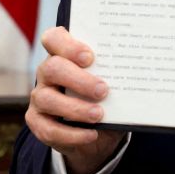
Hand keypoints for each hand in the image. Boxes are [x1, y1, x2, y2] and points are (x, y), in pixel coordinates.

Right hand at [25, 26, 123, 173]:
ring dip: (76, 108)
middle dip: (79, 79)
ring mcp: (40, 98)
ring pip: (47, 99)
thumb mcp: (111, 84)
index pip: (54, 39)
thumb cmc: (104, 98)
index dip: (68, 46)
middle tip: (102, 90)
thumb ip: (114, 76)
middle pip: (52, 68)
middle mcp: (47, 73)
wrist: (96, 132)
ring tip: (99, 114)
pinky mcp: (38, 122)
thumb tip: (136, 73)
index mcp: (62, 55)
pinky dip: (72, 134)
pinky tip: (91, 134)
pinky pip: (49, 129)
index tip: (90, 57)